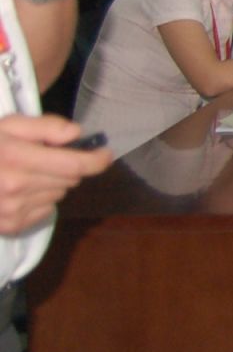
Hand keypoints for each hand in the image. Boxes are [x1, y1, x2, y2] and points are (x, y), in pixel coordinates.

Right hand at [0, 114, 112, 232]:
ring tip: (27, 173)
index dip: (97, 159)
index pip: (75, 165)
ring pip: (59, 194)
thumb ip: (45, 126)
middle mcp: (17, 187)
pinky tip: (19, 190)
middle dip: (68, 166)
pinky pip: (46, 210)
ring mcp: (13, 210)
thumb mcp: (8, 125)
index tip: (104, 153)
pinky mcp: (11, 226)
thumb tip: (76, 134)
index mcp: (18, 158)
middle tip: (47, 157)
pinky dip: (40, 199)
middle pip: (71, 179)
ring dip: (53, 183)